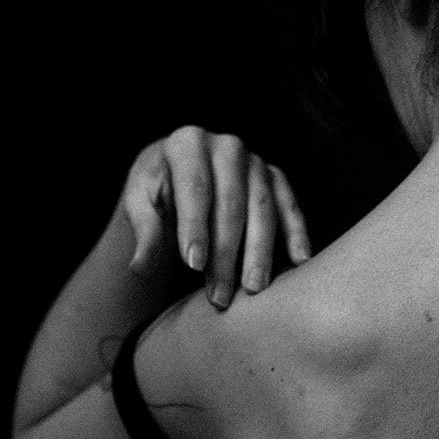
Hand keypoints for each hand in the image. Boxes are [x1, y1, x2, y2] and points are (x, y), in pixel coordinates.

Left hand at [122, 126, 311, 307]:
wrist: (180, 174)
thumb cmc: (158, 191)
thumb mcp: (141, 206)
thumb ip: (144, 233)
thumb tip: (139, 267)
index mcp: (187, 143)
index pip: (195, 188)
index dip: (195, 227)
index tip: (194, 265)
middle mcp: (226, 146)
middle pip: (231, 203)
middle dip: (226, 252)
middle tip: (220, 295)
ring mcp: (255, 161)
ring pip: (263, 207)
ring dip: (259, 252)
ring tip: (253, 288)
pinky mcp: (275, 177)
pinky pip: (289, 205)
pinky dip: (296, 233)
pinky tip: (299, 261)